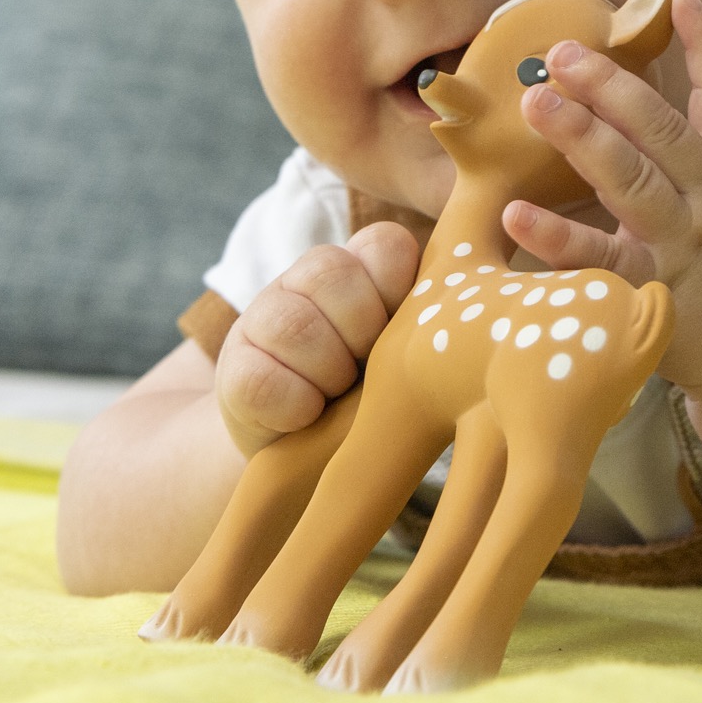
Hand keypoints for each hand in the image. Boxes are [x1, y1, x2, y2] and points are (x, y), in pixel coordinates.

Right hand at [214, 222, 418, 455]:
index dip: (396, 291)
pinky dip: (295, 408)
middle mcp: (309, 277)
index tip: (402, 335)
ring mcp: (263, 316)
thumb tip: (469, 309)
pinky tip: (306, 417)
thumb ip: (434, 323)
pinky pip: (261, 380)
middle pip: (331, 271)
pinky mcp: (232, 368)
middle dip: (360, 333)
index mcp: (365, 266)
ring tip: (338, 396)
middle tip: (367, 369)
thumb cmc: (381, 398)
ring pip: (293, 324)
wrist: (312, 458)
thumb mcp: (413, 357)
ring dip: (327, 373)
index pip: (385, 244)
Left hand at [503, 0, 701, 391]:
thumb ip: (697, 156)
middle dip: (614, 87)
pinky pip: (603, 261)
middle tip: (561, 53)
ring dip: (586, 138)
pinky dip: (558, 237)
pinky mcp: (657, 294)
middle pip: (665, 133)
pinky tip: (517, 213)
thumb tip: (635, 100)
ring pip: (638, 183)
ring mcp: (686, 248)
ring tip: (539, 103)